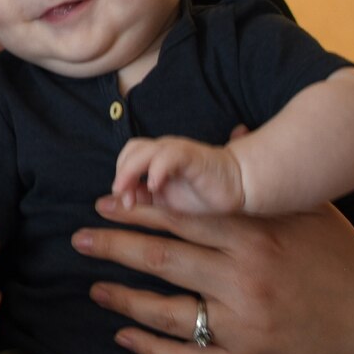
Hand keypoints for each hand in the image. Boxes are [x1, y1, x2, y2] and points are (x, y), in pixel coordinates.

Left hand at [73, 196, 353, 353]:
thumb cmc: (337, 255)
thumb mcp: (304, 208)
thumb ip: (261, 174)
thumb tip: (232, 126)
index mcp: (255, 235)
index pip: (180, 217)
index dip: (137, 209)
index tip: (104, 201)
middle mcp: (245, 277)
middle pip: (162, 259)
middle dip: (114, 245)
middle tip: (79, 236)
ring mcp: (245, 322)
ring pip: (167, 311)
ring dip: (123, 298)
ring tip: (92, 285)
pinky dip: (151, 348)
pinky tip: (122, 335)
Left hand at [112, 136, 243, 213]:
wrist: (240, 186)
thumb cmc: (202, 194)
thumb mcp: (166, 201)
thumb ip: (144, 200)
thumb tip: (114, 204)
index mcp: (156, 159)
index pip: (127, 158)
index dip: (120, 177)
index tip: (121, 203)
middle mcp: (164, 151)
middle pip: (132, 149)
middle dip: (121, 173)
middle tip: (122, 198)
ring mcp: (177, 151)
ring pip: (144, 150)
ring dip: (130, 171)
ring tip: (127, 192)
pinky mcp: (192, 156)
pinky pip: (169, 155)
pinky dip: (156, 168)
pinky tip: (153, 185)